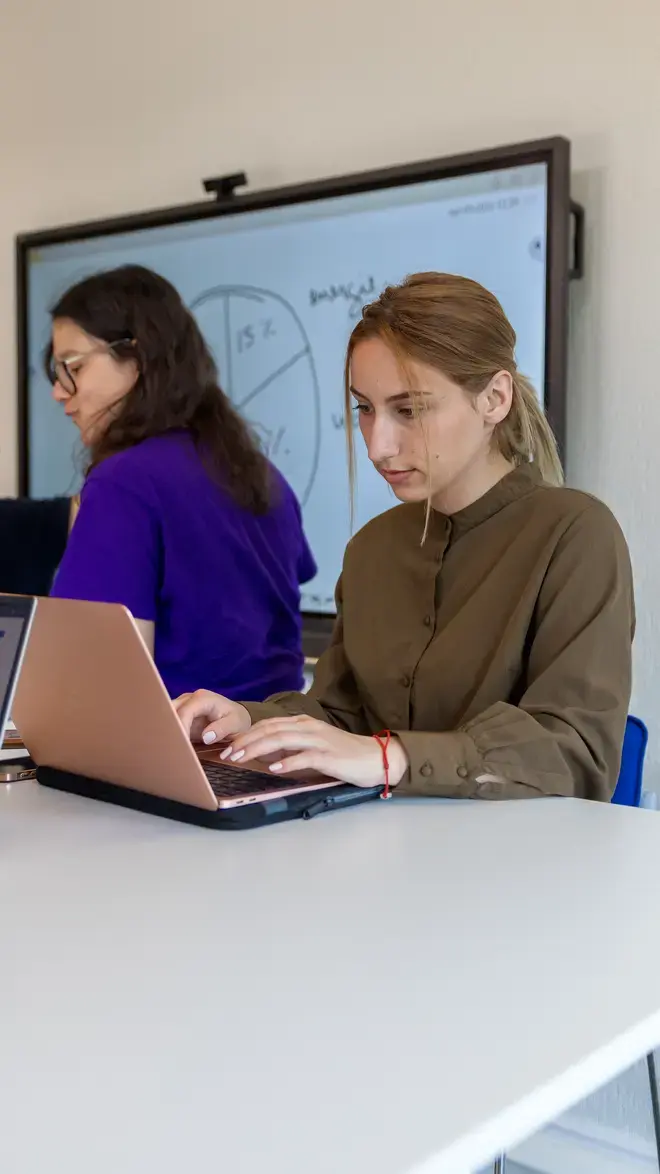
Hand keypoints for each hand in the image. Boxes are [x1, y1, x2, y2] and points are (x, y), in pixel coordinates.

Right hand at [173, 690, 250, 744]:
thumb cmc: (236, 719)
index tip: (181, 746)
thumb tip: (206, 736)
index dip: (181, 729)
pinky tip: (169, 747)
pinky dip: (168, 734)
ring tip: (168, 748)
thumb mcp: (235, 723)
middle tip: (169, 748)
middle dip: (167, 729)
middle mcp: (188, 699)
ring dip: (166, 732)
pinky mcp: (179, 717)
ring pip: (165, 717)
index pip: (185, 712)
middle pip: (169, 711)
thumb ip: (222, 728)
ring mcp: (182, 706)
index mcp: (202, 698)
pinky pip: (169, 724)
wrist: (235, 717)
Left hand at [220, 715, 408, 789]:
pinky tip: (274, 768)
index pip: (269, 724)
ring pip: (282, 739)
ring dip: (258, 748)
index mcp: (304, 723)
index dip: (247, 733)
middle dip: (246, 740)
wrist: (376, 757)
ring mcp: (320, 740)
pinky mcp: (330, 756)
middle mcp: (309, 727)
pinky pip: (305, 757)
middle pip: (271, 729)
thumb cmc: (344, 754)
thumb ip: (292, 746)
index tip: (230, 745)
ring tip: (241, 758)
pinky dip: (288, 762)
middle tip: (228, 752)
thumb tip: (266, 753)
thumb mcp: (314, 745)